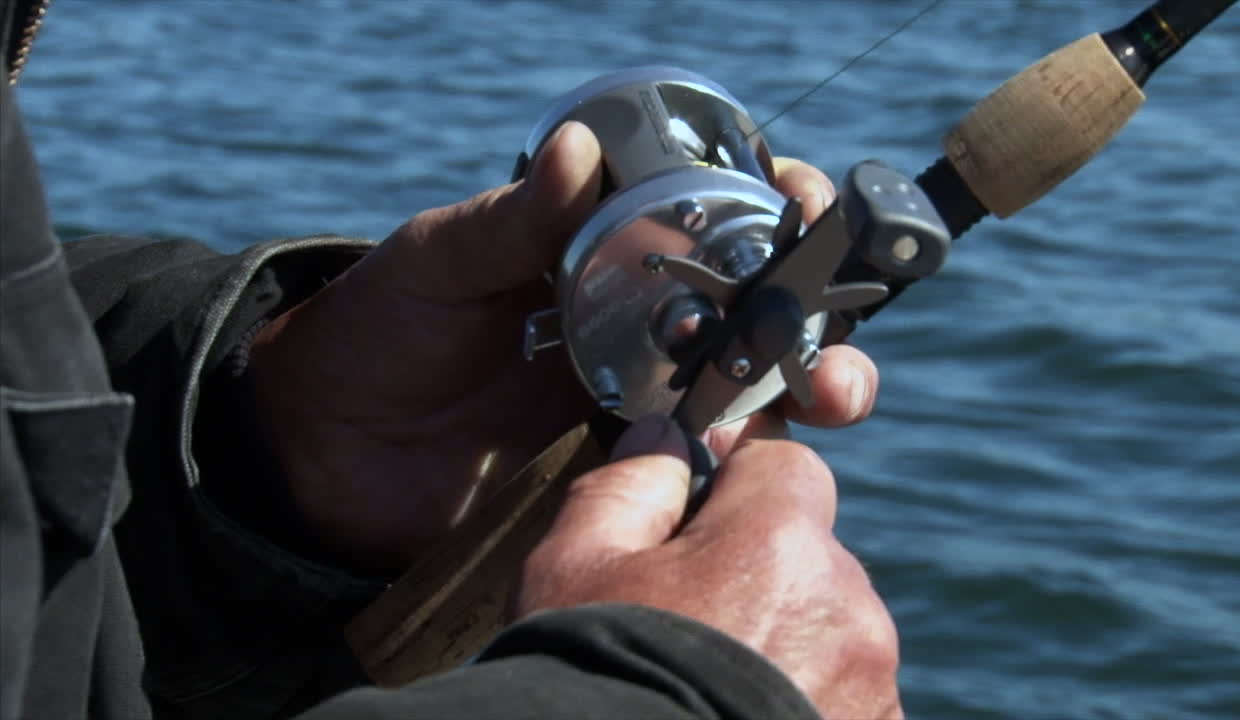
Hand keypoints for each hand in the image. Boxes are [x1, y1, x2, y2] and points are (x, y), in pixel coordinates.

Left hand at [249, 121, 877, 571]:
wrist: (326, 451)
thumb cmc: (380, 331)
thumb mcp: (442, 258)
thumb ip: (514, 218)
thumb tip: (579, 148)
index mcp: (603, 246)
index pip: (714, 212)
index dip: (773, 204)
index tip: (802, 200)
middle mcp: (638, 316)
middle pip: (758, 302)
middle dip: (817, 308)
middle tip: (831, 325)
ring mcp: (637, 393)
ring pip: (752, 382)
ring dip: (810, 382)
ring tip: (829, 391)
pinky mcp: (625, 466)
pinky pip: (704, 460)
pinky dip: (747, 456)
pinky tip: (762, 450)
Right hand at [516, 418, 902, 719]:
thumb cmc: (593, 679)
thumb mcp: (572, 568)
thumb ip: (628, 486)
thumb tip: (666, 439)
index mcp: (777, 539)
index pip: (785, 464)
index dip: (738, 481)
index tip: (699, 516)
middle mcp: (845, 606)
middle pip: (811, 553)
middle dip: (760, 572)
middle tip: (691, 621)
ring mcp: (871, 685)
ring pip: (830, 629)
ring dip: (790, 643)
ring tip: (714, 690)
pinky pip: (848, 695)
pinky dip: (809, 700)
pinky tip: (740, 718)